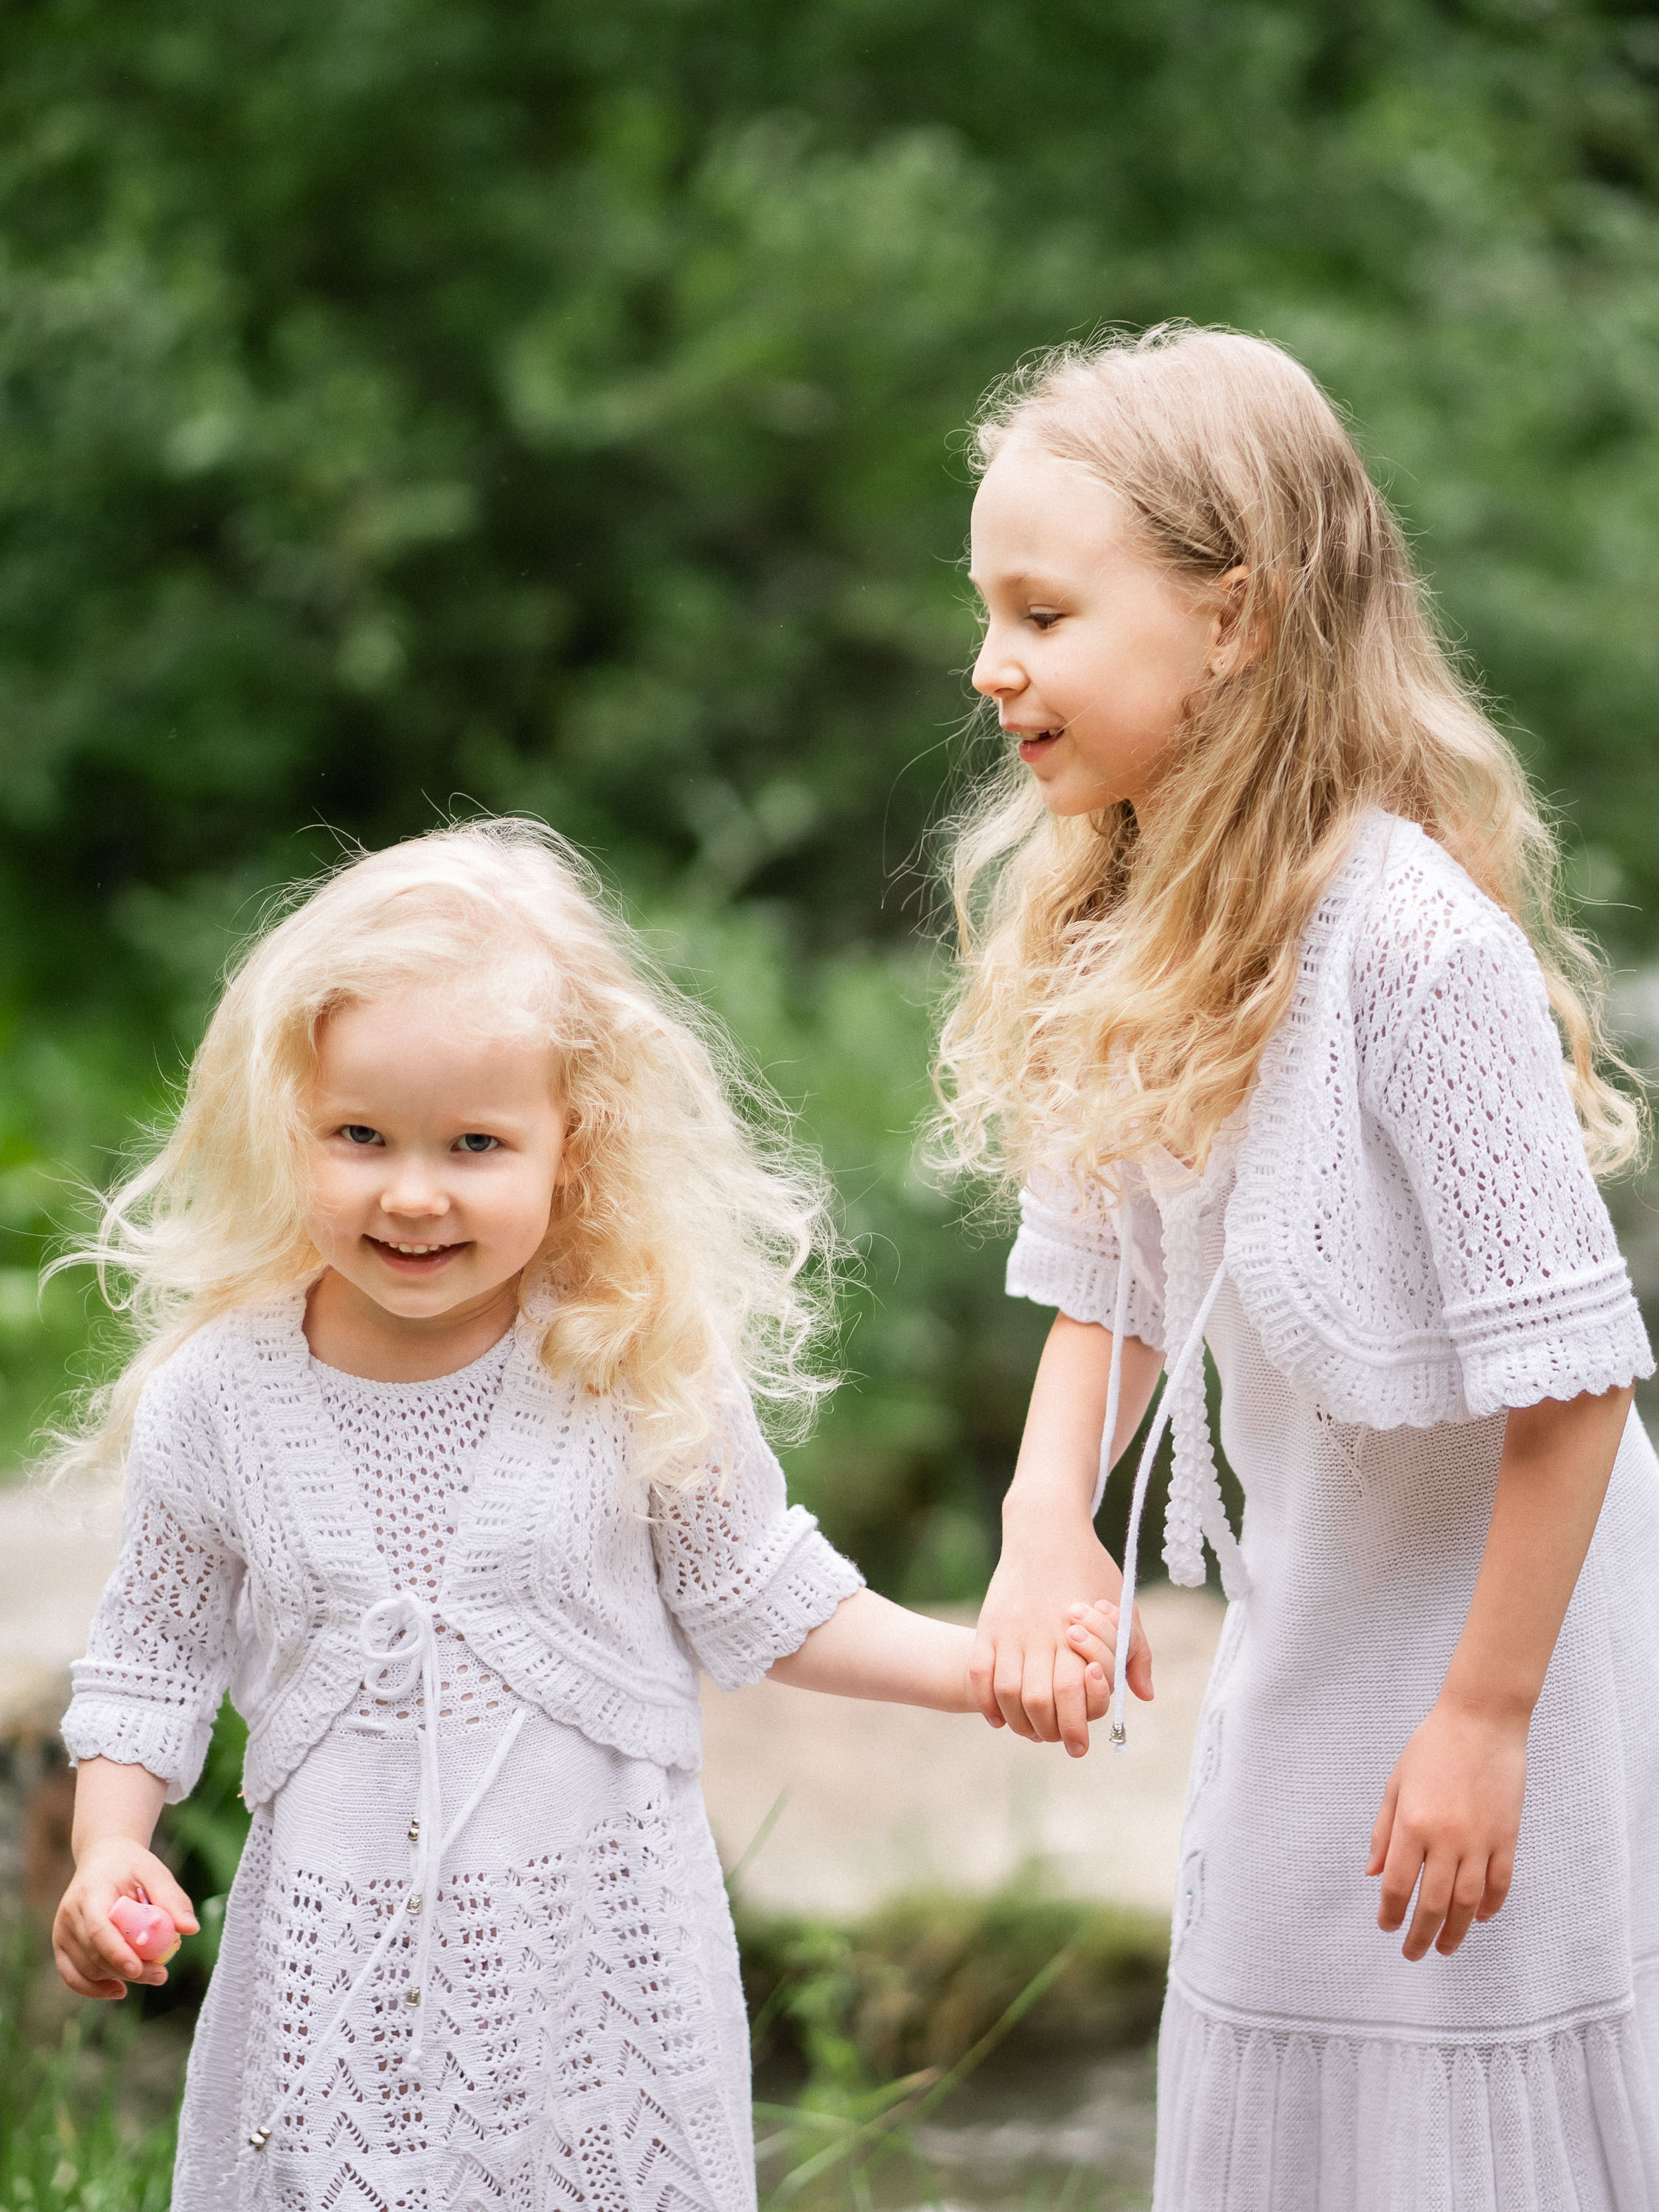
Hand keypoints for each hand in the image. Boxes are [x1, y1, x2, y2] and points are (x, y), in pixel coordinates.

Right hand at [53, 1840, 198, 2000]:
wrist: (102, 1858)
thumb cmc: (131, 1865)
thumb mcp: (155, 1872)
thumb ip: (173, 1899)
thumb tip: (191, 1929)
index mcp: (91, 1892)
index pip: (99, 1929)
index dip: (118, 1953)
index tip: (140, 1969)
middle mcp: (69, 1913)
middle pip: (95, 1953)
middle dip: (128, 1970)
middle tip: (162, 1975)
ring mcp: (61, 1931)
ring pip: (87, 1968)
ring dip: (117, 1977)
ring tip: (152, 1973)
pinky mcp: (61, 1944)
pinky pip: (73, 1976)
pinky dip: (94, 1988)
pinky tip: (120, 1990)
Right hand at [970, 1511, 1152, 1757]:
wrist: (1045, 1528)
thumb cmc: (1091, 1568)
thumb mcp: (1125, 1605)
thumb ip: (1136, 1652)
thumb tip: (1142, 1696)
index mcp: (1076, 1631)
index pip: (1073, 1692)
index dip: (1075, 1724)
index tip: (1081, 1743)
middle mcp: (1039, 1633)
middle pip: (1037, 1700)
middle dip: (1049, 1731)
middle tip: (1060, 1742)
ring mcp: (1009, 1629)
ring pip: (1005, 1691)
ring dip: (1018, 1721)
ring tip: (1031, 1730)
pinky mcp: (989, 1624)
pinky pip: (978, 1671)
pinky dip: (985, 1700)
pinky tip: (999, 1716)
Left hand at [1367, 1696, 1527, 1959]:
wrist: (1482, 1721)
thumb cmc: (1432, 1746)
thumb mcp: (1396, 1784)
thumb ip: (1384, 1832)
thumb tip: (1374, 1874)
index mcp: (1413, 1824)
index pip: (1399, 1885)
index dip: (1391, 1913)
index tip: (1387, 1927)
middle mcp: (1447, 1839)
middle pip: (1433, 1903)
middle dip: (1421, 1935)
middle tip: (1413, 1953)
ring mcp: (1481, 1841)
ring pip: (1469, 1903)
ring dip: (1456, 1931)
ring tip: (1444, 1947)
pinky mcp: (1507, 1837)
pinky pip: (1500, 1883)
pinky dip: (1492, 1906)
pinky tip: (1481, 1918)